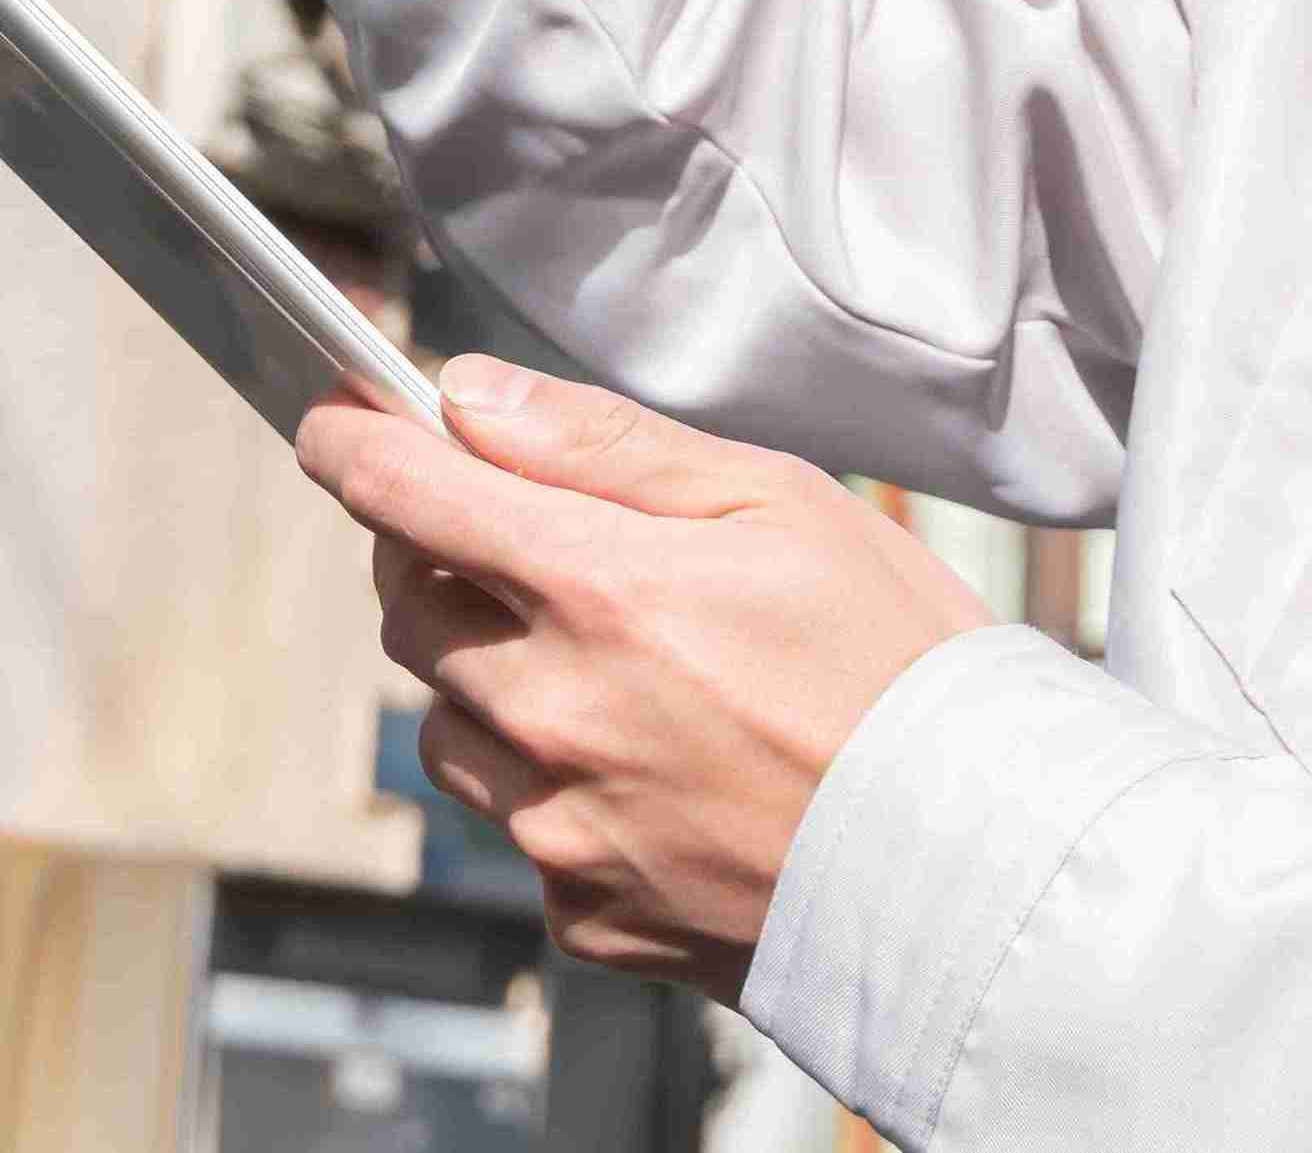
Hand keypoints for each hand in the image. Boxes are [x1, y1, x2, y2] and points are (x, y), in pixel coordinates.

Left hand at [297, 355, 999, 989]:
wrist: (976, 860)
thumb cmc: (901, 666)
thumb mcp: (781, 501)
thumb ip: (607, 446)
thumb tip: (470, 399)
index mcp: (600, 590)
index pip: (407, 497)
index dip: (353, 445)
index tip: (335, 421)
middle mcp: (554, 714)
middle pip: (408, 612)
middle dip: (433, 557)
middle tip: (507, 536)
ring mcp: (560, 828)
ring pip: (448, 728)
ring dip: (484, 676)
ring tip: (606, 662)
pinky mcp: (583, 912)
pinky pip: (517, 830)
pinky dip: (551, 784)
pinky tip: (651, 765)